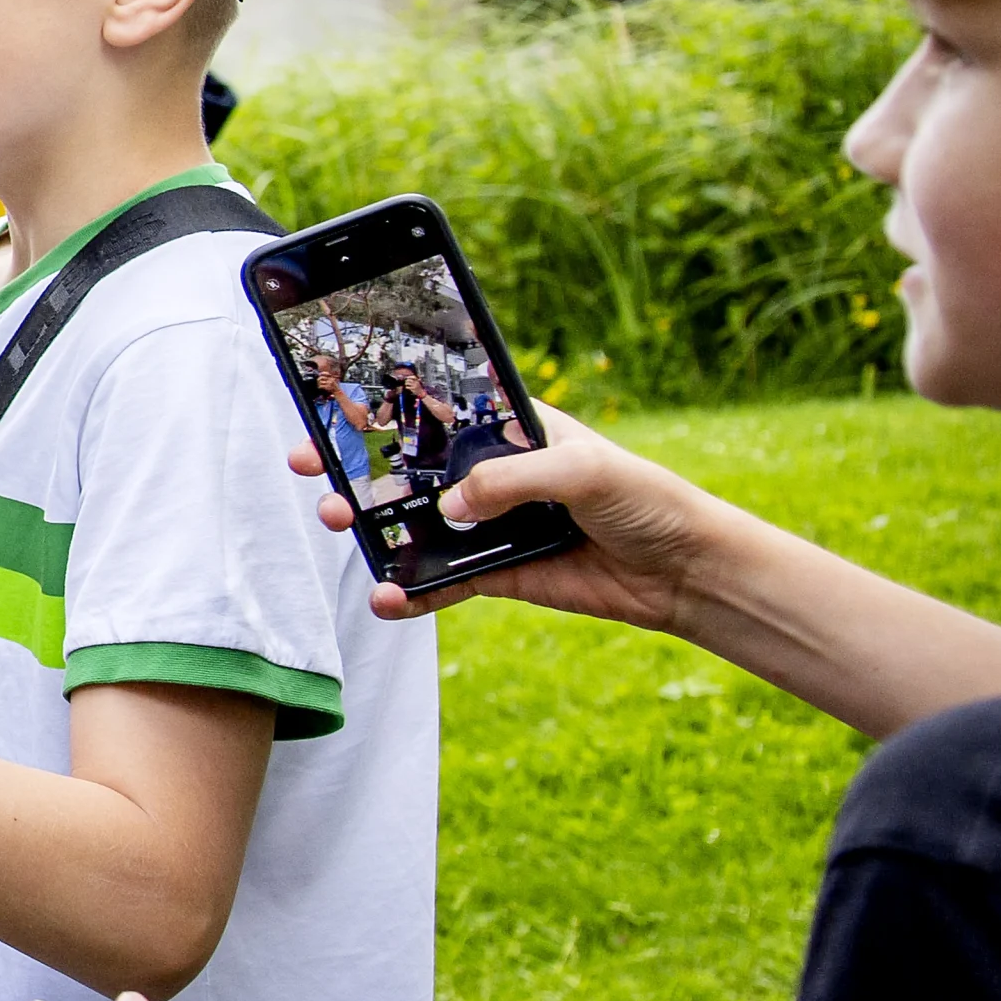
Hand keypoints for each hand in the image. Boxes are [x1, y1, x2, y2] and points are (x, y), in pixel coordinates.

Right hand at [286, 403, 711, 630]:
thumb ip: (514, 480)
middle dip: (357, 465)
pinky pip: (441, 583)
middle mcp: (492, 474)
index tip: (334, 404)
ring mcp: (488, 525)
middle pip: (411, 467)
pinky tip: (387, 596)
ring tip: (341, 523)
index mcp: (512, 429)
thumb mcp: (585, 470)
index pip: (440, 409)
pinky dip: (411, 592)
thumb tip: (450, 507)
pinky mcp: (495, 573)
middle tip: (316, 467)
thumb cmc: (646, 500)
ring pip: (415, 524)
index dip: (387, 406)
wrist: (684, 572)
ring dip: (373, 527)